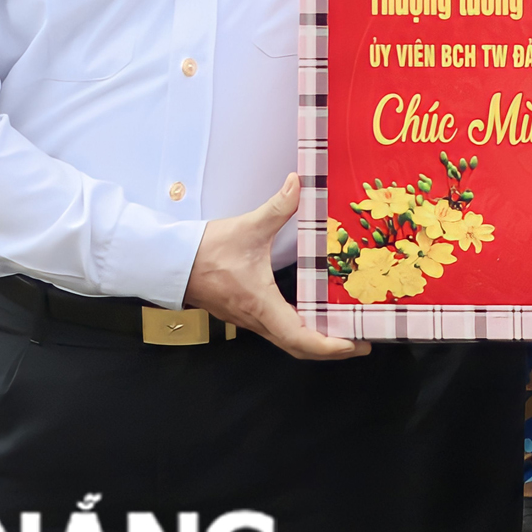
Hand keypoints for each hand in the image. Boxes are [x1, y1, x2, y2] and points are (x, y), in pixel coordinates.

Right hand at [183, 174, 367, 360]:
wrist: (169, 262)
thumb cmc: (205, 250)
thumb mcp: (248, 227)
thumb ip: (278, 206)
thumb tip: (299, 182)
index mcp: (261, 304)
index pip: (300, 338)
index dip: (330, 346)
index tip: (355, 344)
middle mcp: (257, 319)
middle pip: (299, 349)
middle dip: (333, 350)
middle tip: (363, 342)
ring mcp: (250, 319)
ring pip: (288, 342)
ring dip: (318, 343)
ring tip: (347, 332)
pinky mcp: (245, 313)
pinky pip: (278, 331)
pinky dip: (302, 332)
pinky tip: (316, 318)